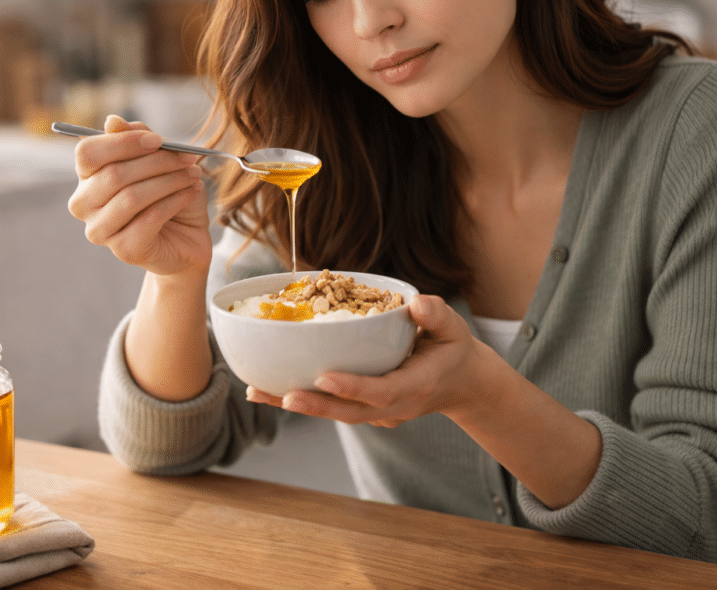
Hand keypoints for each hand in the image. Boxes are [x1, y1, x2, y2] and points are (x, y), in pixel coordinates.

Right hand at [68, 115, 212, 276]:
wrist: (189, 237)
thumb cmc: (169, 195)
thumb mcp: (159, 160)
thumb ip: (137, 140)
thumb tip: (112, 121)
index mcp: (87, 177)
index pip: (87, 153)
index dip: (123, 143)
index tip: (158, 140)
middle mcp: (84, 205)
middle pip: (113, 174)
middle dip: (157, 162)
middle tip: (188, 157)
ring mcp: (100, 230)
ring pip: (132, 197)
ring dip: (170, 181)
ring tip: (194, 174)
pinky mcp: (124, 250)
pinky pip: (150, 218)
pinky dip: (176, 200)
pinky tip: (192, 193)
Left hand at [246, 295, 489, 425]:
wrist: (459, 383)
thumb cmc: (452, 350)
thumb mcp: (453, 328)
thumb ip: (437, 315)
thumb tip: (417, 303)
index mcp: (414, 387)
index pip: (381, 392)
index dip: (353, 387)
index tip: (325, 377)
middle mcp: (392, 406)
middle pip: (349, 412)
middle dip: (315, 406)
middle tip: (281, 397)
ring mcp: (376, 413)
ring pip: (333, 412)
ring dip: (295, 405)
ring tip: (256, 393)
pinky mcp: (362, 409)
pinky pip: (329, 406)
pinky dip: (299, 400)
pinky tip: (265, 389)